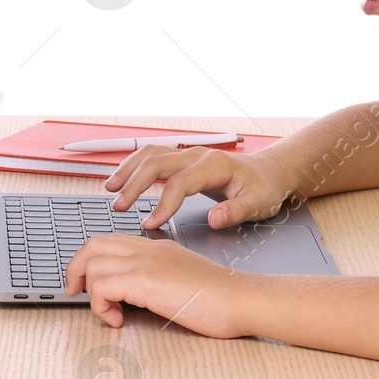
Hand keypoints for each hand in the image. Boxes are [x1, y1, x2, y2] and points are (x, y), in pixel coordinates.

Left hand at [64, 234, 248, 337]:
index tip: (88, 286)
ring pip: (93, 265)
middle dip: (76, 271)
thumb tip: (132, 300)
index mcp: (157, 248)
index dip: (91, 262)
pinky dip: (101, 307)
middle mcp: (148, 250)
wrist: (243, 299)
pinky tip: (119, 321)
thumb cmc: (222, 299)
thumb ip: (158, 282)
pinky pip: (102, 287)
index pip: (110, 242)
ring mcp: (147, 262)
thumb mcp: (183, 282)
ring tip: (110, 314)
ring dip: (92, 294)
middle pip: (93, 246)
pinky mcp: (147, 281)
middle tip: (78, 295)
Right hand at [103, 143, 295, 230]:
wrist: (269, 173)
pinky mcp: (182, 159)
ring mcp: (188, 154)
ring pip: (150, 154)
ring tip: (110, 189)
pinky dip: (134, 166)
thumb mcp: (258, 204)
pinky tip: (121, 180)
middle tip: (119, 206)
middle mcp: (197, 155)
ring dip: (128, 169)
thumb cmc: (263, 189)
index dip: (163, 204)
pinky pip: (152, 156)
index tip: (151, 224)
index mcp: (214, 165)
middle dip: (135, 184)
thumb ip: (236, 211)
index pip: (180, 183)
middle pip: (157, 163)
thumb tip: (215, 218)